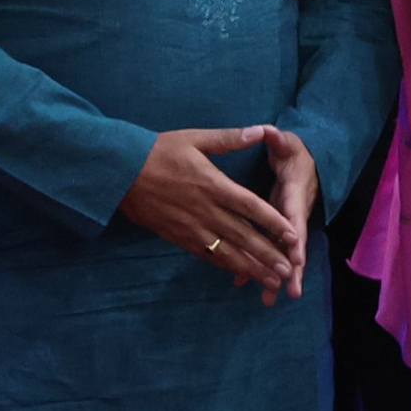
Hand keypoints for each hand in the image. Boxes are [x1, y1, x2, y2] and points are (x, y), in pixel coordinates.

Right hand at [119, 125, 300, 296]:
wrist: (117, 172)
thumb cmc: (156, 151)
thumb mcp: (194, 139)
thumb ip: (229, 139)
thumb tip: (261, 130)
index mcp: (212, 185)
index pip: (250, 207)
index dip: (274, 222)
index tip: (293, 236)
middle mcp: (204, 210)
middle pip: (243, 236)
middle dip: (268, 255)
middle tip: (290, 271)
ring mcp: (190, 226)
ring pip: (227, 251)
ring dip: (251, 267)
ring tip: (273, 281)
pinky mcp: (177, 236)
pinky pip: (206, 254)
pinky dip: (226, 266)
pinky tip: (241, 274)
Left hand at [260, 126, 318, 304]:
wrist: (304, 163)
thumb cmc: (295, 154)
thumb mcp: (288, 144)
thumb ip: (278, 140)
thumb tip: (269, 131)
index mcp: (294, 197)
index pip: (296, 220)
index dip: (296, 239)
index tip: (297, 258)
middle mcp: (292, 217)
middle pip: (294, 247)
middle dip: (293, 271)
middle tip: (292, 292)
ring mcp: (284, 227)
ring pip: (280, 255)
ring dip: (275, 276)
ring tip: (268, 299)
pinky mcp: (274, 230)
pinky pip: (266, 251)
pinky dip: (256, 267)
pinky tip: (243, 284)